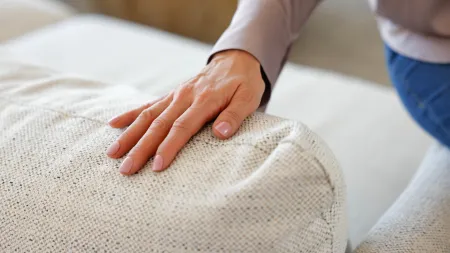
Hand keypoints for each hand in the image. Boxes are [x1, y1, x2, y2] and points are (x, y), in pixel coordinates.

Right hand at [106, 50, 264, 174]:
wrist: (236, 60)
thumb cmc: (244, 83)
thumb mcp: (248, 98)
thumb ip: (234, 115)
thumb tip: (220, 133)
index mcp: (204, 100)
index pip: (182, 127)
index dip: (168, 147)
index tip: (156, 166)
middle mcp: (185, 97)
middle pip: (159, 124)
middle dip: (141, 148)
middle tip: (126, 169)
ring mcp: (175, 95)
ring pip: (148, 115)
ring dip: (130, 135)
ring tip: (113, 153)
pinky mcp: (172, 95)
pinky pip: (148, 104)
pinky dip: (131, 114)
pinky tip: (114, 124)